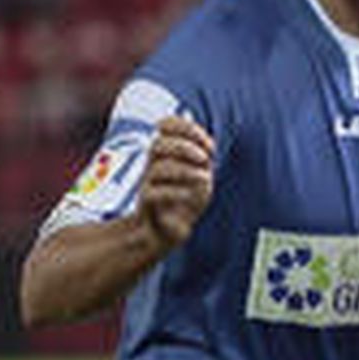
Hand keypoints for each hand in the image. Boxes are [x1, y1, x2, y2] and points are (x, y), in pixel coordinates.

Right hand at [140, 115, 214, 247]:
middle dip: (184, 147)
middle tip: (206, 159)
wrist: (167, 232)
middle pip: (158, 145)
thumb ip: (203, 159)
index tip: (211, 145)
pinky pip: (154, 194)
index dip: (187, 128)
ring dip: (185, 171)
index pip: (166, 127)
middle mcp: (153, 166)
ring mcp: (148, 185)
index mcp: (165, 154)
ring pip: (157, 170)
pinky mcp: (147, 205)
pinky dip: (176, 192)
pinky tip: (192, 196)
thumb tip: (208, 144)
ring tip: (206, 178)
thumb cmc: (184, 201)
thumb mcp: (199, 176)